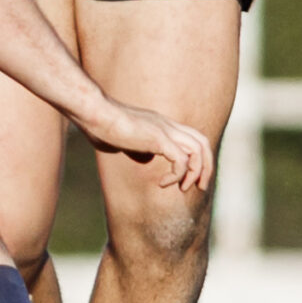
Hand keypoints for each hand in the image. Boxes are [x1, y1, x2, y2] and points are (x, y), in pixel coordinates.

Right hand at [74, 98, 215, 192]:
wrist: (95, 114)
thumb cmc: (102, 127)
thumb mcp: (125, 142)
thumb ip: (138, 149)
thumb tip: (146, 158)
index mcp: (162, 125)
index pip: (192, 138)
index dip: (197, 159)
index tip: (189, 179)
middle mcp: (168, 125)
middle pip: (203, 142)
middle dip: (206, 167)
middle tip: (200, 188)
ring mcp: (165, 130)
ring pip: (198, 150)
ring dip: (196, 173)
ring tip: (183, 188)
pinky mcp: (158, 139)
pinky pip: (181, 160)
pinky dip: (177, 175)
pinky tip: (162, 183)